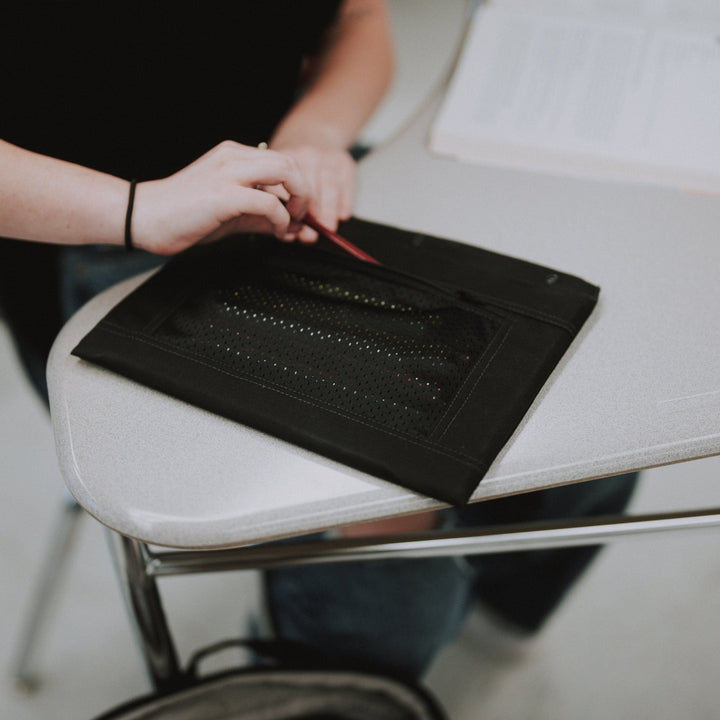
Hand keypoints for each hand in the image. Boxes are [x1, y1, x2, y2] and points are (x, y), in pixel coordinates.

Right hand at [130, 141, 309, 254]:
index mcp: (233, 156)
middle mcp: (233, 157)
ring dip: (299, 200)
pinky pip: (269, 201)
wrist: (144, 217)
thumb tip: (287, 226)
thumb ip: (259, 215)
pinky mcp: (224, 195)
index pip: (282, 162)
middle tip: (302, 217)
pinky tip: (276, 232)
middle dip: (305, 191)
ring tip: (292, 223)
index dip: (299, 188)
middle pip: (290, 162)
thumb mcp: (231, 214)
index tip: (300, 214)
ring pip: (286, 171)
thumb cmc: (182, 216)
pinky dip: (280, 219)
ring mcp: (228, 173)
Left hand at [268, 144, 355, 241]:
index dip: (288, 208)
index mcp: (283, 157)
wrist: (310, 132)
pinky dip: (346, 200)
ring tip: (327, 229)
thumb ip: (276, 200)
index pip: (285, 185)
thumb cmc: (289, 162)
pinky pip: (347, 182)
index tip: (289, 227)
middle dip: (310, 214)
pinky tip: (342, 215)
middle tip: (309, 235)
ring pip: (329, 185)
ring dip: (329, 210)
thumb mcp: (274, 172)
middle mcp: (305, 153)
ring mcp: (327, 155)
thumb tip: (287, 232)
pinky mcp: (344, 160)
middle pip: (309, 185)